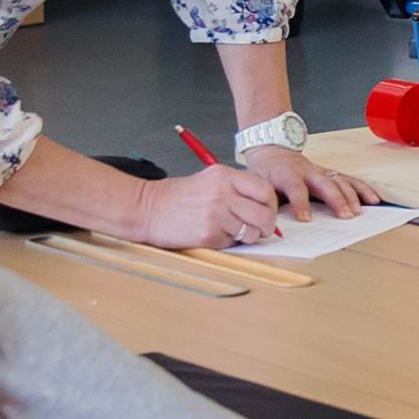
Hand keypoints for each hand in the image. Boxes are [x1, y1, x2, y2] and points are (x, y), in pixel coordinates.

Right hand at [135, 165, 281, 248]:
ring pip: (251, 232)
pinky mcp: (208, 234)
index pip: (265, 190)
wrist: (147, 209)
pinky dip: (226, 242)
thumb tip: (265, 206)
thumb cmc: (178, 197)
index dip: (271, 204)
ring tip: (231, 231)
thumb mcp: (210, 180)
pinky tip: (212, 233)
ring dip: (246, 237)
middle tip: (260, 229)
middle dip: (266, 226)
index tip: (267, 211)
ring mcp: (216, 214)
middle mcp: (223, 193)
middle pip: (264, 214)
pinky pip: (231, 243)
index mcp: (225, 176)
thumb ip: (236, 189)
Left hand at [241, 143, 370, 223]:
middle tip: (345, 216)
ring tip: (359, 212)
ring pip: (339, 180)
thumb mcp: (258, 185)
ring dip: (352, 196)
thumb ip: (266, 204)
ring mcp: (320, 171)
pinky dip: (362, 189)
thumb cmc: (265, 171)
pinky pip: (349, 180)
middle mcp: (306, 171)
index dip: (300, 203)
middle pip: (325, 183)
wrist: (271, 149)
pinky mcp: (330, 173)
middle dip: (336, 199)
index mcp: (285, 173)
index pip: (295, 187)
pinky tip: (373, 199)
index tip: (306, 219)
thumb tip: (270, 226)